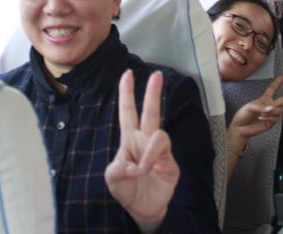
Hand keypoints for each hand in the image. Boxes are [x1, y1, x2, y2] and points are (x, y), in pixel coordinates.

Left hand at [105, 70, 178, 230]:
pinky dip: (154, 161)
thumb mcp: (112, 178)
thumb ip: (118, 169)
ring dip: (149, 151)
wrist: (142, 208)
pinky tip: (150, 170)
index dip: (126, 93)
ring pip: (159, 135)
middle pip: (151, 112)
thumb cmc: (126, 188)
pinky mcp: (170, 163)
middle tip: (157, 75)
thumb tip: (136, 165)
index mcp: (129, 139)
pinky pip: (164, 153)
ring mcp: (159, 151)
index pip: (127, 112)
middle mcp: (145, 141)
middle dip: (153, 93)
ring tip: (143, 168)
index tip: (127, 74)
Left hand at [227, 76, 282, 143]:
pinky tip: (261, 118)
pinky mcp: (271, 122)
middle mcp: (269, 106)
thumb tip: (271, 108)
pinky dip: (268, 117)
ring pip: (278, 111)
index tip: (282, 77)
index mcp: (263, 99)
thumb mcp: (249, 107)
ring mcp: (271, 114)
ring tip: (260, 114)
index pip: (272, 89)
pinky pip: (275, 118)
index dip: (277, 82)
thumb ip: (261, 106)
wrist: (240, 128)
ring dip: (270, 112)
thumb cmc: (242, 115)